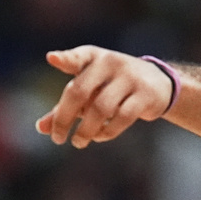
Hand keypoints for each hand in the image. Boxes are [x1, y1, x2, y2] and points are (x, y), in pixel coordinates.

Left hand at [35, 45, 173, 147]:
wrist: (159, 82)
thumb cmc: (113, 86)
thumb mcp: (91, 89)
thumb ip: (65, 106)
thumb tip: (41, 128)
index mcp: (94, 58)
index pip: (78, 57)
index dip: (65, 59)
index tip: (52, 59)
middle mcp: (111, 63)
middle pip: (81, 91)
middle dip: (64, 117)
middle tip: (57, 138)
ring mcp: (130, 78)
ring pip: (101, 108)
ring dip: (86, 130)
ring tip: (78, 142)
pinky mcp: (145, 95)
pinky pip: (122, 117)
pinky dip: (107, 131)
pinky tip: (99, 136)